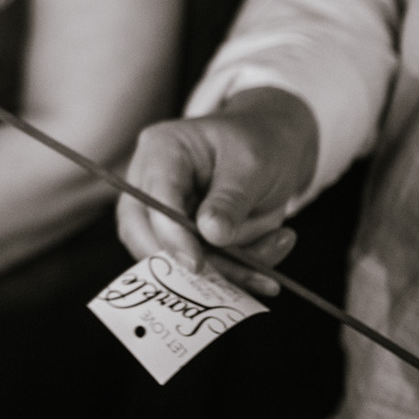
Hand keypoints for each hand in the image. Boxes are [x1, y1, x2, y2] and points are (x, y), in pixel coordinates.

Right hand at [118, 86, 318, 295]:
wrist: (275, 146)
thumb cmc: (261, 143)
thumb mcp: (254, 165)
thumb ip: (231, 200)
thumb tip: (211, 236)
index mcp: (161, 150)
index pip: (153, 197)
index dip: (170, 233)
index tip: (197, 264)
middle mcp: (150, 182)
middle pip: (143, 232)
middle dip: (189, 262)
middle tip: (237, 275)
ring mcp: (161, 211)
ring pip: (170, 257)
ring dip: (221, 271)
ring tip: (267, 270)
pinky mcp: (180, 236)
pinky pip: (196, 265)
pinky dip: (232, 273)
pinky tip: (266, 263)